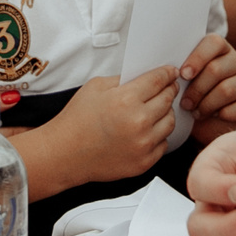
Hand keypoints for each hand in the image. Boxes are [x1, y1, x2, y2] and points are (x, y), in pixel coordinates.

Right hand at [50, 64, 178, 179]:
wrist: (65, 153)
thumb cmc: (76, 120)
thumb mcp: (95, 87)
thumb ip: (122, 79)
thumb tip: (144, 77)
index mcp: (126, 100)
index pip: (158, 81)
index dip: (167, 74)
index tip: (171, 73)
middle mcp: (138, 122)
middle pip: (168, 100)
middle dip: (169, 91)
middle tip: (167, 88)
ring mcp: (143, 145)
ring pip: (170, 123)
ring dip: (165, 113)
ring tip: (154, 111)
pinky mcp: (143, 162)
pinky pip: (163, 144)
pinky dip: (158, 136)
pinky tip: (146, 131)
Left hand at [179, 35, 235, 145]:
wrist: (208, 117)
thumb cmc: (192, 91)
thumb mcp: (185, 77)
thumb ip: (180, 69)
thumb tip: (165, 70)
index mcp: (219, 48)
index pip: (213, 43)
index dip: (197, 59)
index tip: (183, 75)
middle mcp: (235, 60)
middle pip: (215, 70)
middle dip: (196, 89)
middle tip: (185, 103)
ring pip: (225, 90)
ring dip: (205, 104)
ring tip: (195, 111)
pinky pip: (235, 107)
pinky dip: (219, 114)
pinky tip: (211, 116)